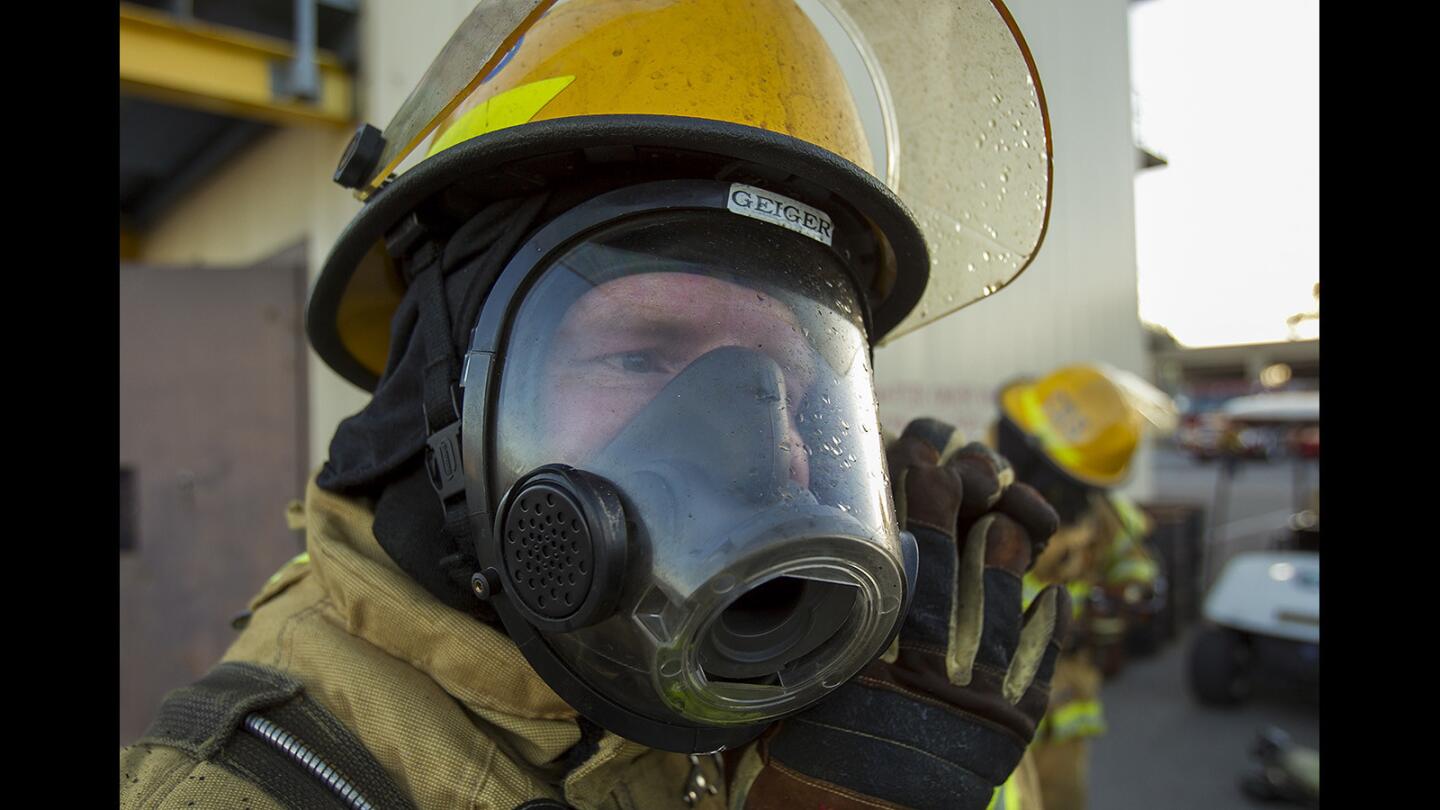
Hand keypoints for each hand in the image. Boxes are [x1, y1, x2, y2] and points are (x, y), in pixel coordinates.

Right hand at [742, 418, 1069, 809]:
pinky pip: (1039, 666)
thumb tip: (763, 584)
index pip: (910, 558)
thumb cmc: (798, 777)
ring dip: (1004, 554)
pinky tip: (1053, 594)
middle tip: (954, 461)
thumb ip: (786, 643)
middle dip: (960, 506)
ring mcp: (981, 702)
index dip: (918, 504)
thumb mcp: (775, 703)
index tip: (915, 454)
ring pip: (1004, 607)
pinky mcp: (1012, 731)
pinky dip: (1046, 627)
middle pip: (961, 569)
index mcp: (875, 662)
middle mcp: (935, 675)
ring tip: (1002, 510)